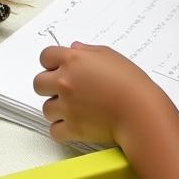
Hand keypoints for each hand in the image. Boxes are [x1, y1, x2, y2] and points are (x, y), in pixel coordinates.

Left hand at [33, 42, 157, 146]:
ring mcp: (66, 106)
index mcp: (72, 60)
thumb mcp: (110, 56)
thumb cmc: (130, 82)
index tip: (59, 68)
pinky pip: (54, 131)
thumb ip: (87, 51)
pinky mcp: (72, 128)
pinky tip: (73, 125)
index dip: (51, 63)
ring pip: (46, 109)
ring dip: (57, 109)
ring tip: (74, 109)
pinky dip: (62, 130)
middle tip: (64, 90)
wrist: (140, 111)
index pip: (45, 56)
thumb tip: (74, 48)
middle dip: (49, 86)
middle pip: (38, 83)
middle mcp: (65, 81)